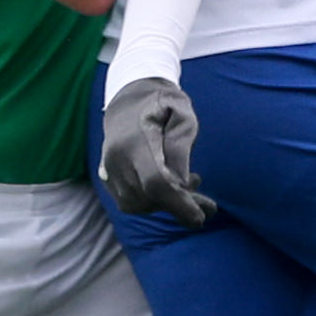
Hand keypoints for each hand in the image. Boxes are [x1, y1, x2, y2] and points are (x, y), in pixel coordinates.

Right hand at [98, 77, 215, 226]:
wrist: (128, 98)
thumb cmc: (162, 103)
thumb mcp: (182, 114)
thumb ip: (182, 146)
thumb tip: (183, 183)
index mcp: (136, 140)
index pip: (155, 182)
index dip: (178, 204)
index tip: (200, 217)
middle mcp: (116, 158)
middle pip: (147, 197)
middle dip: (180, 207)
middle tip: (209, 207)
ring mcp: (108, 169)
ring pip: (138, 204)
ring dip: (166, 204)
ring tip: (190, 188)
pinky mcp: (106, 177)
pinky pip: (129, 202)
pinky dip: (151, 202)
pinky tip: (170, 189)